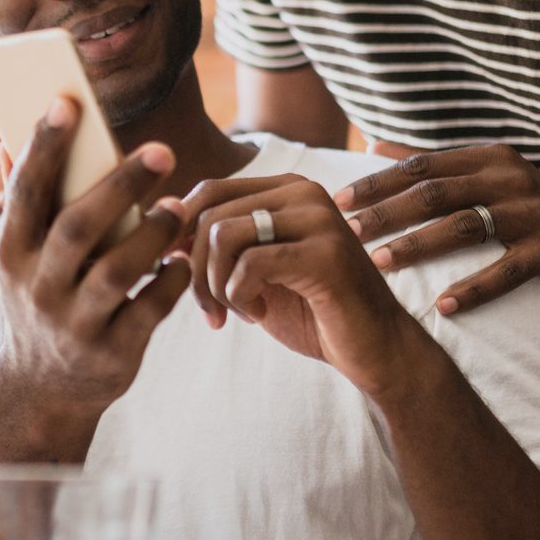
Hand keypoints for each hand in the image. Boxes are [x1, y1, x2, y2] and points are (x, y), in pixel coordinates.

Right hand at [0, 98, 192, 454]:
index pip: (26, 191)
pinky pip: (150, 310)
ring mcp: (74, 324)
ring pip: (118, 271)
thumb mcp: (18, 260)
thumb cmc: (39, 302)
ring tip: (178, 205)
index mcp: (11, 255)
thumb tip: (6, 141)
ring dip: (154, 234)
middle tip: (162, 150)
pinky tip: (185, 258)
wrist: (42, 391)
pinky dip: (171, 281)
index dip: (44, 145)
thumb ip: (19, 203)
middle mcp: (38, 288)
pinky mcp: (112, 353)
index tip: (67, 102)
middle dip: (119, 186)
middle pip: (78, 228)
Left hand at [177, 175, 433, 400]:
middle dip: (196, 271)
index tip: (178, 273)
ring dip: (216, 285)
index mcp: (287, 189)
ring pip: (224, 235)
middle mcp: (304, 192)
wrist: (375, 350)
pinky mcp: (326, 253)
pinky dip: (241, 296)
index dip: (180, 233)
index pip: (209, 191)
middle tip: (212, 311)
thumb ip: (219, 247)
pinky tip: (260, 315)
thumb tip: (164, 231)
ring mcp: (319, 219)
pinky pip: (250, 264)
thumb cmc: (313, 312)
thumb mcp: (256, 273)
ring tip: (238, 312)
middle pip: (210, 214)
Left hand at [336, 141, 539, 314]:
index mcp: (489, 159)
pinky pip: (506, 272)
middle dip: (388, 213)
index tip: (340, 201)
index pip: (422, 167)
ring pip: (465, 227)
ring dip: (418, 246)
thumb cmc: (529, 211)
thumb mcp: (487, 178)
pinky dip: (473, 289)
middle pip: (436, 193)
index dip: (379, 183)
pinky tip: (442, 305)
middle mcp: (511, 180)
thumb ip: (433, 165)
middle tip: (347, 233)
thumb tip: (373, 146)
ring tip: (379, 264)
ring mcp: (534, 214)